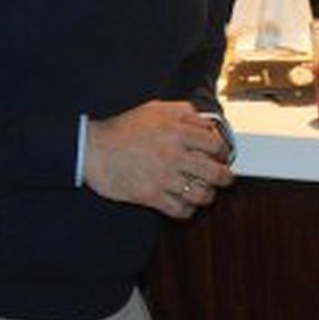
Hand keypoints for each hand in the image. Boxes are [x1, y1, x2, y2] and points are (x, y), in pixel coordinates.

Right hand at [82, 100, 232, 218]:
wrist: (93, 148)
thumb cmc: (123, 127)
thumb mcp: (155, 108)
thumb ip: (184, 112)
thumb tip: (204, 122)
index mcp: (178, 132)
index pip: (216, 145)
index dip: (224, 152)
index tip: (223, 156)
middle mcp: (175, 156)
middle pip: (215, 173)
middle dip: (225, 178)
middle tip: (225, 178)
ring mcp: (164, 178)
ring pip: (201, 195)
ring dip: (207, 195)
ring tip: (205, 193)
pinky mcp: (151, 196)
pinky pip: (179, 210)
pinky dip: (187, 210)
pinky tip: (186, 205)